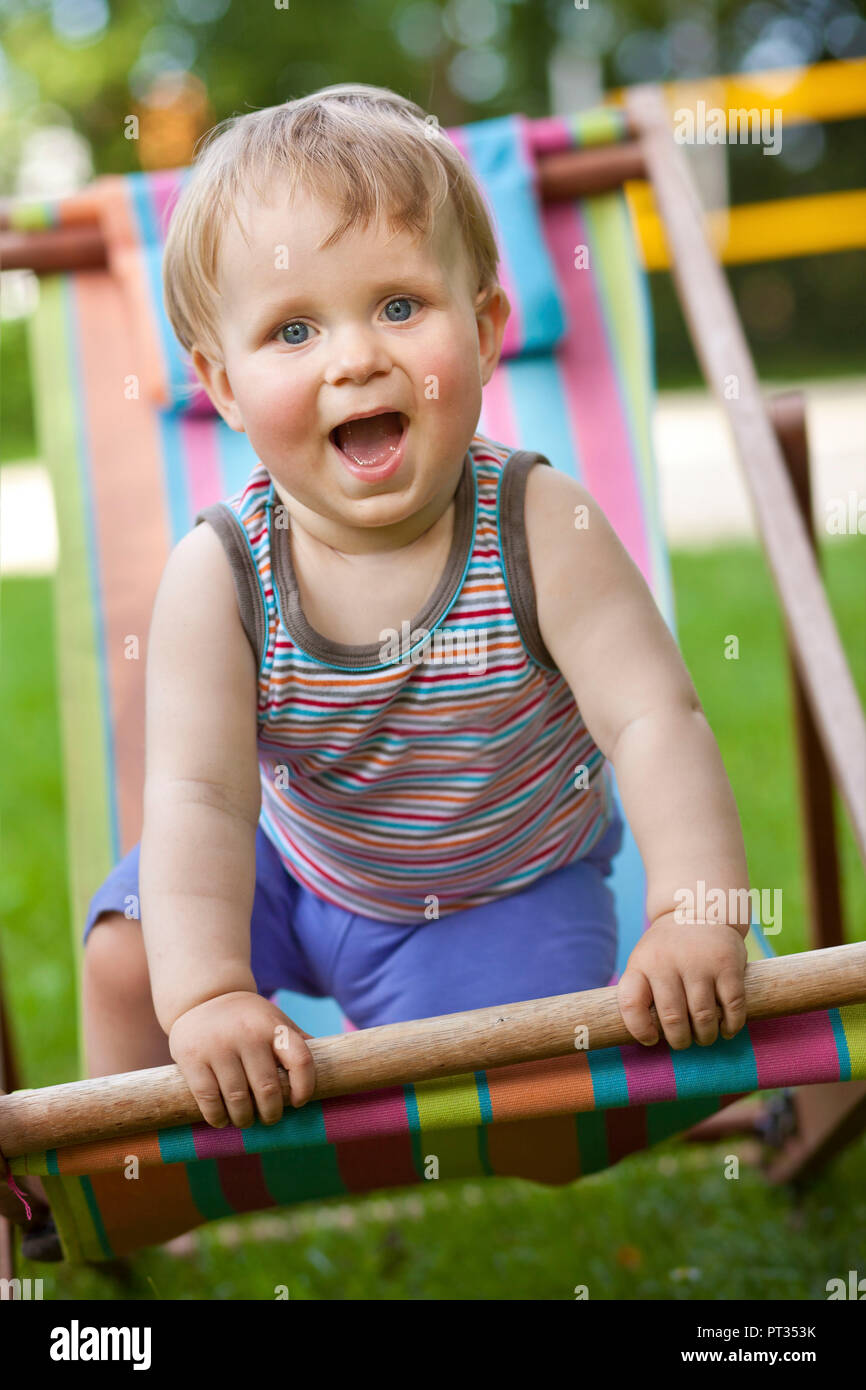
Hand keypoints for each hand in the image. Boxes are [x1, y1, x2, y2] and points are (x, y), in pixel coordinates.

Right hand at [168, 991, 315, 1128]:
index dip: (305, 1087)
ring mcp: (219, 1046)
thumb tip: (330, 1069)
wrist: (202, 997)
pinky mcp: (193, 1059)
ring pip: (238, 1099)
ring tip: (246, 1120)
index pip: (302, 1061)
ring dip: (244, 1118)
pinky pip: (209, 1100)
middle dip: (271, 1113)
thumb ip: (298, 1043)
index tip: (299, 1102)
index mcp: (274, 1026)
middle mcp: (248, 1034)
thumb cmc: (247, 1018)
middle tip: (269, 1118)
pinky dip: (218, 1117)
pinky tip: (222, 1119)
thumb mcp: (275, 1021)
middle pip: (268, 1089)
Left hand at [616, 913, 747, 1049]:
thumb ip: (642, 992)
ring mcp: (699, 963)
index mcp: (642, 964)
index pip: (631, 1004)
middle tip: (685, 1042)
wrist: (698, 909)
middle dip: (680, 1040)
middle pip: (672, 1018)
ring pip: (703, 1017)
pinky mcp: (727, 965)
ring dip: (705, 1036)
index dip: (639, 1030)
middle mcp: (667, 962)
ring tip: (705, 1036)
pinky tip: (727, 1028)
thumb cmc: (668, 949)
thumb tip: (649, 1038)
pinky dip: (731, 1025)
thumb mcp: (645, 961)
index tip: (651, 1039)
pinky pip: (732, 1006)